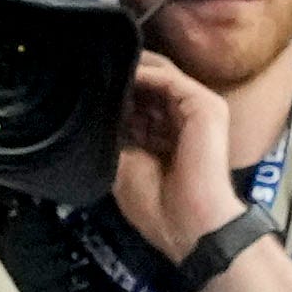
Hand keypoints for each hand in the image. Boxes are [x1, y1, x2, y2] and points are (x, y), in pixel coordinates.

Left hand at [110, 39, 246, 257]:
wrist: (188, 225)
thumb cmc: (159, 206)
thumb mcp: (124, 165)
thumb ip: (116, 135)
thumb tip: (96, 112)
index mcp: (166, 134)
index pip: (140, 102)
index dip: (115, 94)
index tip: (86, 87)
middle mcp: (183, 119)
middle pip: (151, 85)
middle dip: (122, 77)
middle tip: (91, 70)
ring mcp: (197, 109)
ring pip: (161, 76)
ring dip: (131, 70)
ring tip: (102, 67)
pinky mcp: (204, 105)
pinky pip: (169, 79)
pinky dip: (143, 73)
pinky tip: (121, 74)